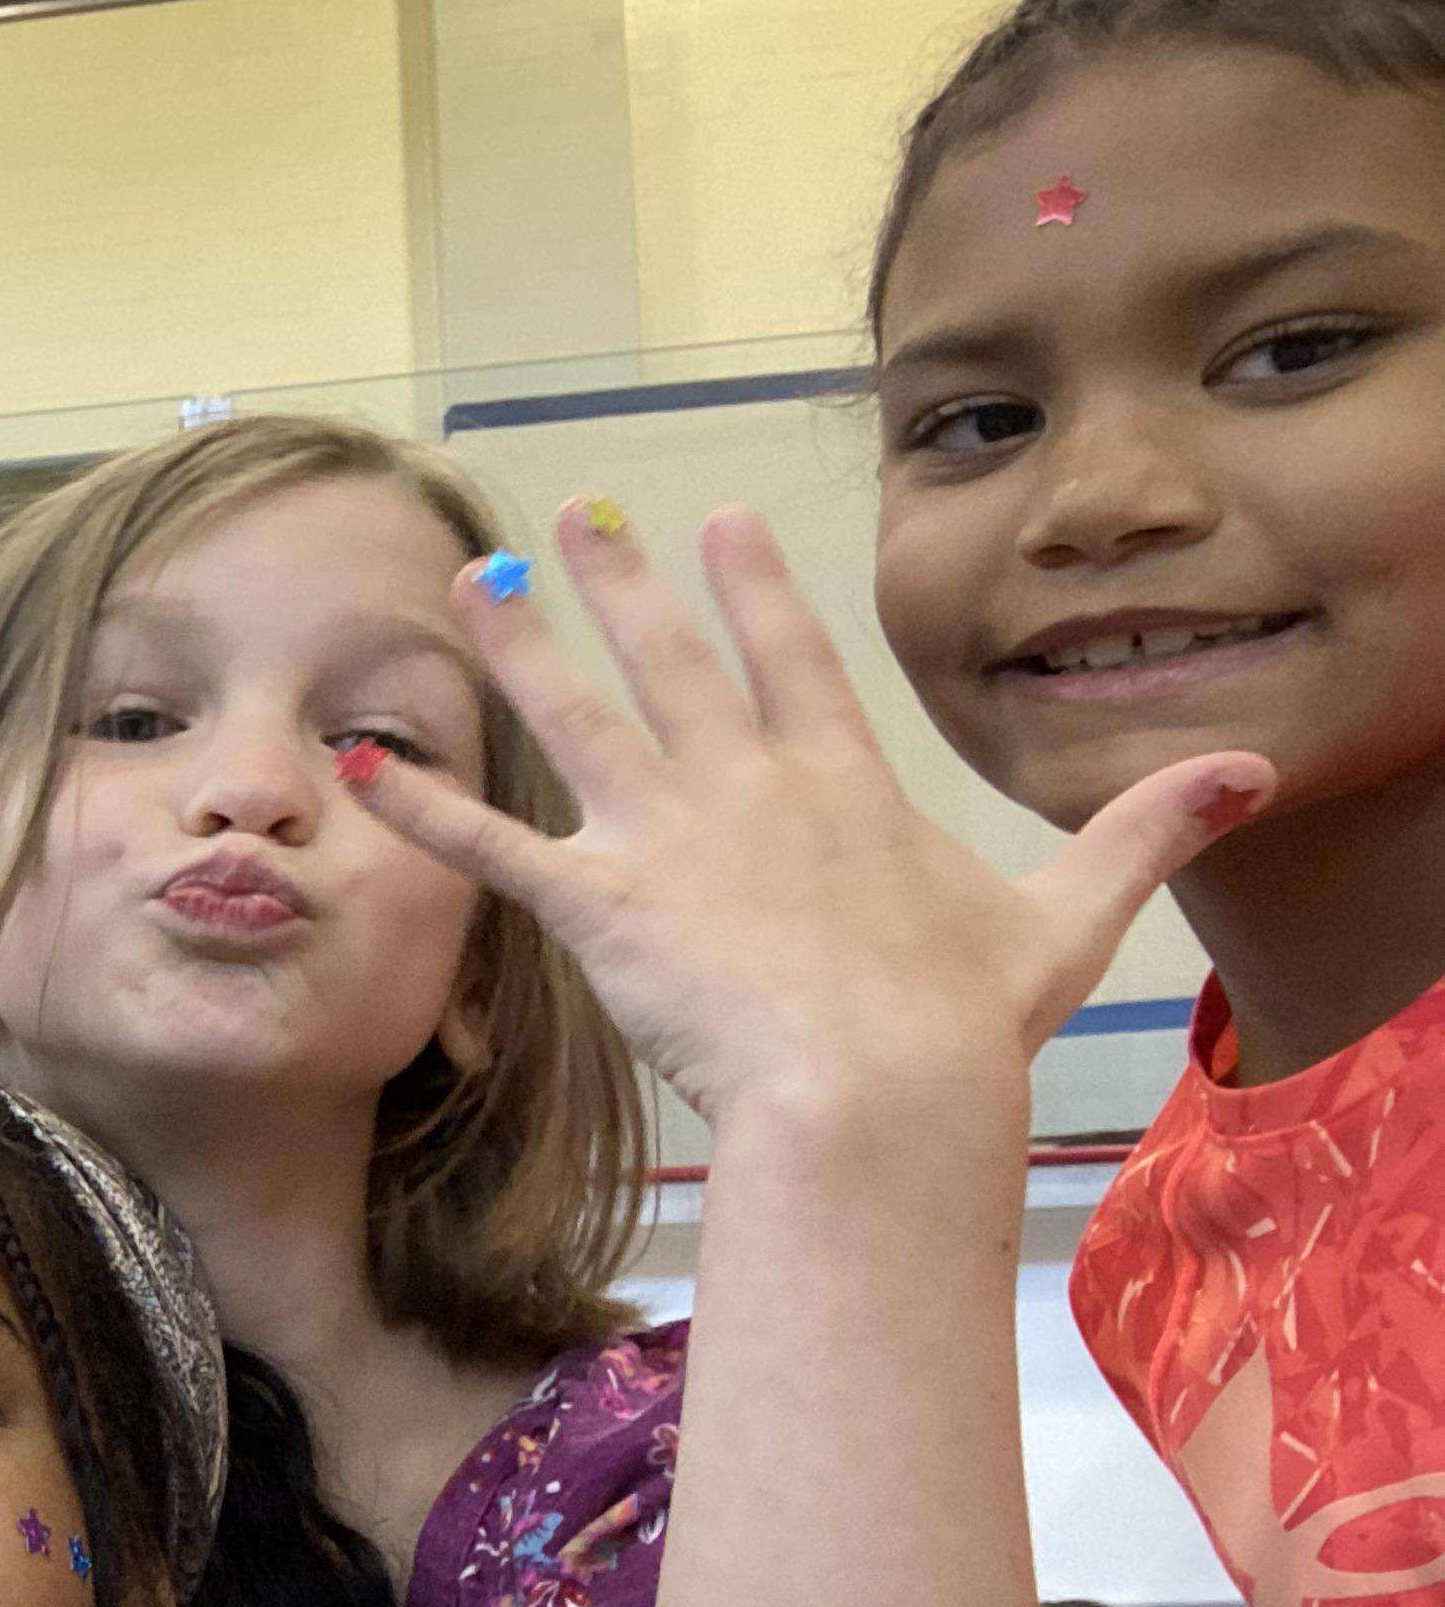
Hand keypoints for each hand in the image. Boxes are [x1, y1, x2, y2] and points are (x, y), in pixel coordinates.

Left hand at [339, 504, 1273, 1129]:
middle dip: (620, 582)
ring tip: (467, 586)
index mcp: (841, 785)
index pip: (790, 659)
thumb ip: (1139, 839)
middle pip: (669, 662)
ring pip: (573, 721)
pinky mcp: (598, 902)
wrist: (875, 1089)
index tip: (722, 520)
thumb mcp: (1067, 922)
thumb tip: (1247, 775)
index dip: (752, 588)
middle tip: (572, 517)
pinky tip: (359, 766)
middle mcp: (745, 788)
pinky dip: (423, 805)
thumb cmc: (960, 1027)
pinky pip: (492, 844)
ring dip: (515, 653)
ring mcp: (666, 837)